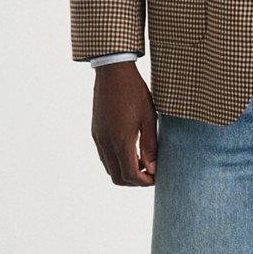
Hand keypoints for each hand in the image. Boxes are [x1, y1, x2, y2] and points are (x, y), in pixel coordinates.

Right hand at [91, 62, 156, 185]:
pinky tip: (131, 149)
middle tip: (150, 172)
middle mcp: (105, 143)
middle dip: (134, 181)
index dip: (144, 182)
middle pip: (117, 177)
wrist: (113, 72)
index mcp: (121, 140)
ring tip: (143, 160)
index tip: (156, 177)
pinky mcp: (95, 132)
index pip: (130, 175)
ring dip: (125, 171)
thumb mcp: (149, 118)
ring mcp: (98, 138)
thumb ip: (150, 145)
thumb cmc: (134, 92)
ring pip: (109, 168)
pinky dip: (117, 160)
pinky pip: (104, 156)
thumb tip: (153, 168)